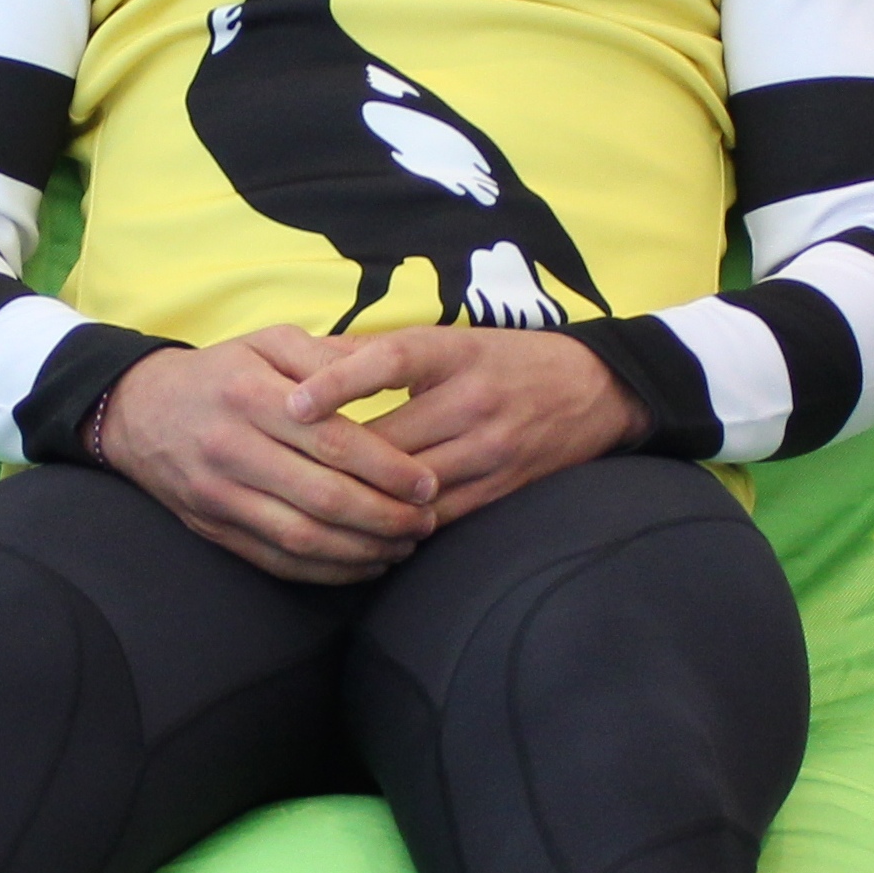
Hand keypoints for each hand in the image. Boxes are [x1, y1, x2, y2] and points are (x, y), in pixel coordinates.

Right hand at [99, 329, 439, 583]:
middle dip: (385, 516)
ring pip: (303, 538)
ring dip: (362, 550)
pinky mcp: (214, 529)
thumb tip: (387, 366)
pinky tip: (364, 564)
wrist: (136, 412)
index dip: (387, 468)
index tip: (426, 483)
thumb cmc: (220, 374)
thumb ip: (327, 354)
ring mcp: (220, 496)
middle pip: (323, 497)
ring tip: (404, 545)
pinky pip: (277, 561)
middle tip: (426, 521)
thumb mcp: (267, 341)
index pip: (332, 441)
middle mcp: (233, 449)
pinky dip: (327, 570)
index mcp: (252, 397)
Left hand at [282, 327, 647, 531]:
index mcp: (452, 352)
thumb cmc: (502, 360)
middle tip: (280, 474)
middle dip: (334, 462)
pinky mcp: (502, 487)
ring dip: (362, 502)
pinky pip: (439, 516)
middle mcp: (471, 399)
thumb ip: (380, 354)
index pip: (388, 363)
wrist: (594, 389)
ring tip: (312, 510)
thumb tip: (304, 363)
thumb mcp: (450, 340)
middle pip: (389, 441)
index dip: (337, 384)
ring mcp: (490, 447)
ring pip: (410, 486)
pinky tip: (363, 532)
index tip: (292, 405)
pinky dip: (399, 526)